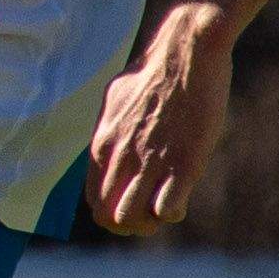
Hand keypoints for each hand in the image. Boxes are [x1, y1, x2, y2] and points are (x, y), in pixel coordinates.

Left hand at [87, 4, 236, 235]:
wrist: (185, 53)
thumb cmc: (153, 73)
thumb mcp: (114, 101)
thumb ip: (109, 130)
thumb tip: (107, 145)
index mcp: (103, 144)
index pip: (94, 200)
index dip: (111, 211)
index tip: (130, 203)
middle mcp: (120, 158)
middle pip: (110, 216)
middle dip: (130, 224)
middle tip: (149, 213)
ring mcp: (150, 162)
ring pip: (132, 219)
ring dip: (149, 222)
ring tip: (164, 206)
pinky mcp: (182, 164)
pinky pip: (166, 210)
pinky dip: (172, 211)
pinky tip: (182, 196)